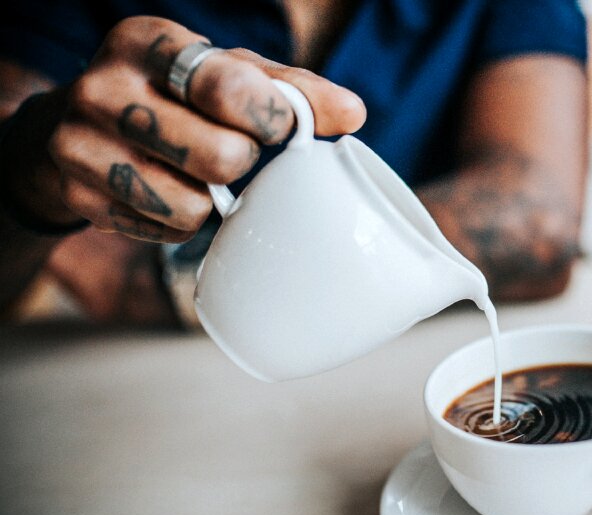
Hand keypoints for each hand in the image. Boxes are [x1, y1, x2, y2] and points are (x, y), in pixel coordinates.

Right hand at [7, 15, 365, 241]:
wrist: (74, 128)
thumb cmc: (175, 98)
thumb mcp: (226, 74)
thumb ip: (291, 91)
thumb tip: (354, 113)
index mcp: (148, 43)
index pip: (231, 88)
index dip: (274, 119)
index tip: (284, 129)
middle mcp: (104, 89)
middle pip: (221, 157)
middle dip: (242, 162)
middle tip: (232, 152)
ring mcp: (81, 146)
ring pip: (190, 206)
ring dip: (209, 201)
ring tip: (193, 174)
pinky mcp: (78, 197)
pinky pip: (164, 232)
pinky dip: (176, 222)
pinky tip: (162, 193)